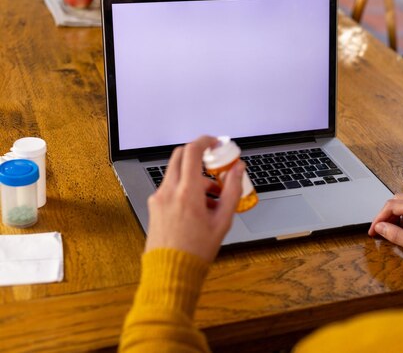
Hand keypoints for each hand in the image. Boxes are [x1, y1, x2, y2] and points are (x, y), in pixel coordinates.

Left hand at [144, 136, 243, 262]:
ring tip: (212, 199)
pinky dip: (185, 189)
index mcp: (187, 192)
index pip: (192, 151)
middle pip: (180, 156)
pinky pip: (171, 187)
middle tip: (214, 164)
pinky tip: (198, 208)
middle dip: (199, 156)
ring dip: (195, 177)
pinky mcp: (155, 206)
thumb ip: (232, 190)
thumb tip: (238, 169)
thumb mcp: (222, 220)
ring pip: (177, 173)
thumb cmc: (196, 250)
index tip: (216, 143)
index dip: (205, 141)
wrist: (171, 271)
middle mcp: (169, 191)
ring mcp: (159, 198)